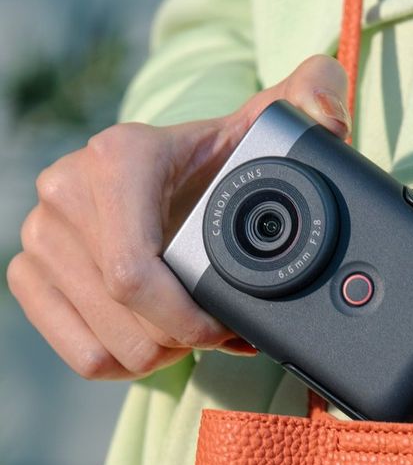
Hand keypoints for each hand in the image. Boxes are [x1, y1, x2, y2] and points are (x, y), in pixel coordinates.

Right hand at [6, 54, 351, 378]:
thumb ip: (312, 103)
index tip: (231, 326)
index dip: (191, 318)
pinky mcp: (30, 274)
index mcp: (120, 158)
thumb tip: (329, 121)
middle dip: (188, 337)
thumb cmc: (220, 161)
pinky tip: (158, 334)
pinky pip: (86, 356)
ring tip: (195, 328)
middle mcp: (66, 192)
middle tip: (223, 326)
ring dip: (165, 352)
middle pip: (130, 317)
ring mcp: (41, 236)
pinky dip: (130, 362)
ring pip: (113, 345)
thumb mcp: (267, 128)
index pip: (136, 274)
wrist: (170, 174)